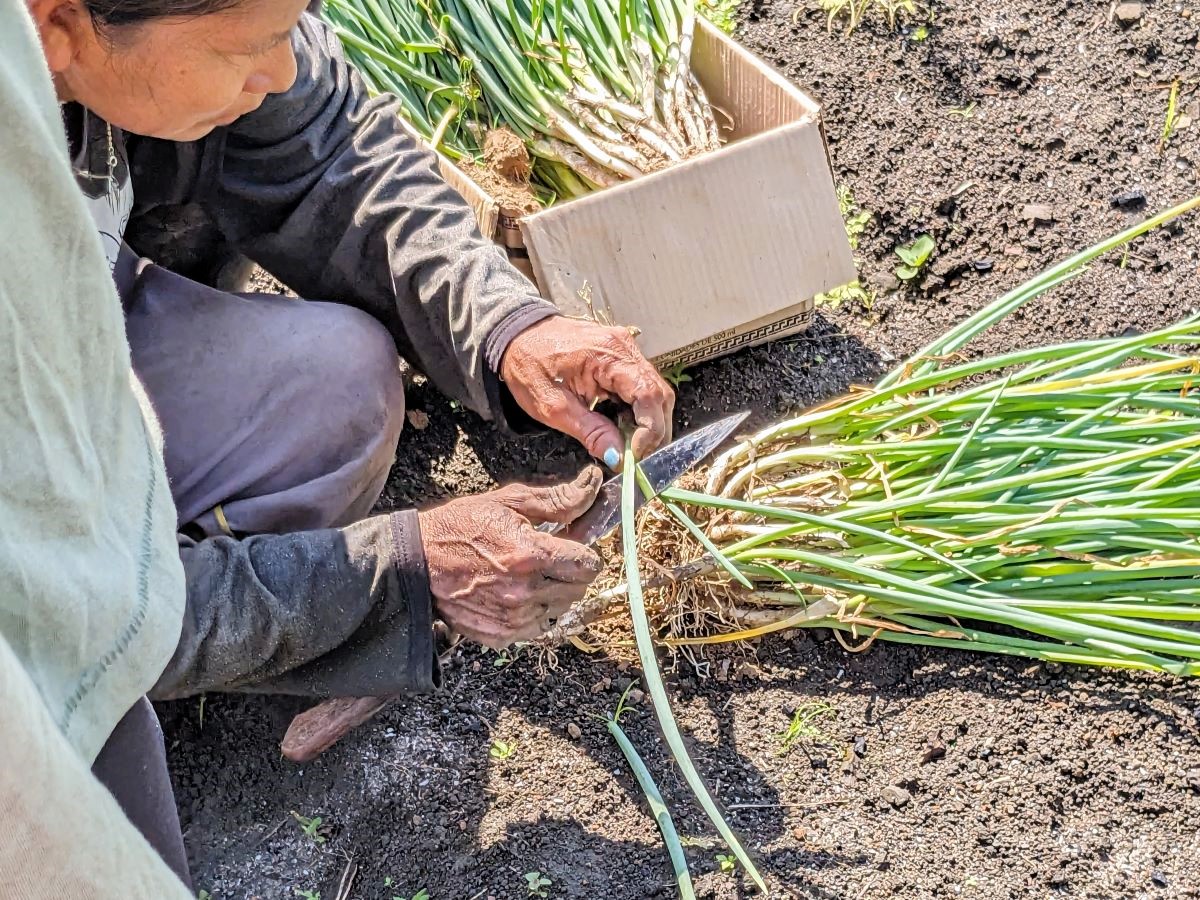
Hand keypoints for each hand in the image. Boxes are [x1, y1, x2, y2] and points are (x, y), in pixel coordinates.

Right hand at [418, 467, 603, 648]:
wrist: (417, 562)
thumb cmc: (461, 527)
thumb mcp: (509, 503)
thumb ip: (558, 500)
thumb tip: (592, 485)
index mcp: (531, 554)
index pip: (588, 564)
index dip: (584, 553)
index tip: (571, 546)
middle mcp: (525, 591)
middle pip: (579, 589)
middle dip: (570, 572)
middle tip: (547, 558)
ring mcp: (513, 618)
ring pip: (560, 609)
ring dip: (553, 593)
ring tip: (527, 575)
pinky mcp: (501, 636)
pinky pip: (537, 627)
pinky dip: (533, 613)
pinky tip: (513, 593)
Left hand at [500, 316, 674, 465]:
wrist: (515, 335)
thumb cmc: (528, 365)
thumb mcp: (552, 406)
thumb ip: (590, 432)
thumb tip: (618, 457)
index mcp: (609, 354)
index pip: (650, 395)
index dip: (651, 430)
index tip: (635, 455)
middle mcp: (625, 347)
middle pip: (659, 395)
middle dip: (653, 431)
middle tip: (634, 456)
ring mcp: (625, 349)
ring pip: (653, 392)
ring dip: (646, 422)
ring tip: (625, 442)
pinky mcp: (621, 355)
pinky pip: (640, 386)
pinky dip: (636, 410)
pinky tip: (619, 424)